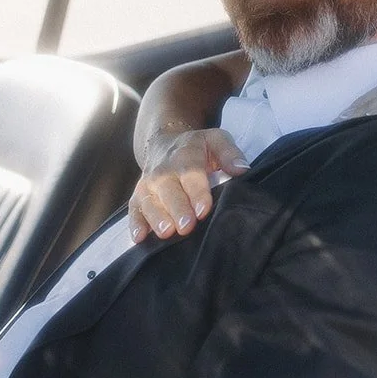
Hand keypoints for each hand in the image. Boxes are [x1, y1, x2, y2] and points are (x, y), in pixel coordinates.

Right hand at [129, 128, 249, 241]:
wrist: (166, 142)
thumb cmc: (197, 147)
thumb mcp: (216, 140)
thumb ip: (229, 153)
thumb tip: (242, 169)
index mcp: (185, 155)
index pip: (191, 173)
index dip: (197, 192)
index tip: (203, 209)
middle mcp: (163, 170)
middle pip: (168, 190)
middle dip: (177, 209)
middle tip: (186, 227)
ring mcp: (149, 184)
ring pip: (149, 201)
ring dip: (156, 217)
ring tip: (166, 232)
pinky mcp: (139, 196)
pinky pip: (134, 209)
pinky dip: (135, 223)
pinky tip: (139, 237)